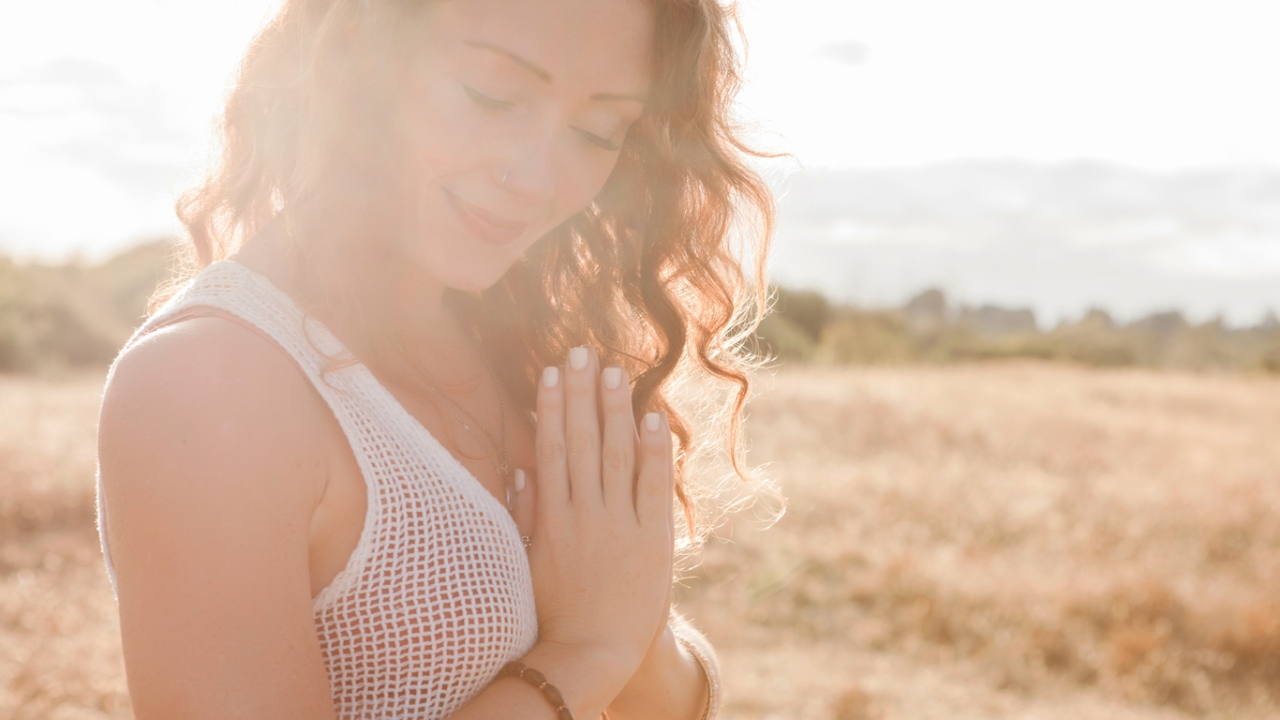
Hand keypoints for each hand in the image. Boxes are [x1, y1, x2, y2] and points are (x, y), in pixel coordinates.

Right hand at [509, 345, 675, 692]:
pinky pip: (653, 486)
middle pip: (580, 441)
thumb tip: (523, 470)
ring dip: (614, 410)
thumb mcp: (529, 561)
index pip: (550, 449)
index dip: (551, 408)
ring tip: (614, 371)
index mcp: (551, 517)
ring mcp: (618, 525)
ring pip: (615, 455)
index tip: (553, 373)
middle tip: (582, 352)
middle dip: (581, 394)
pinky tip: (653, 417)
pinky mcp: (652, 539)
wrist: (591, 654)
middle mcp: (583, 514)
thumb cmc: (554, 611)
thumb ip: (524, 514)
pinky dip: (653, 450)